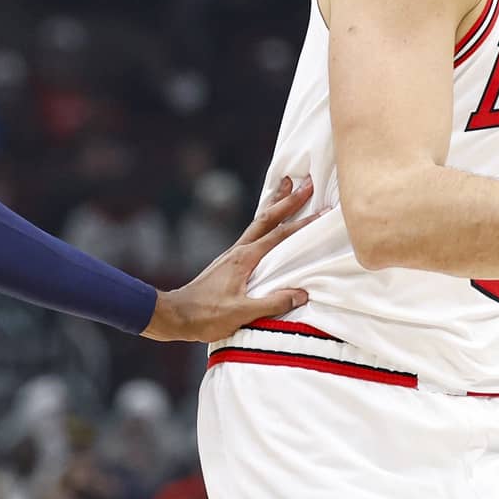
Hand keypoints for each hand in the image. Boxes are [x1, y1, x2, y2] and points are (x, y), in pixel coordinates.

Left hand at [143, 176, 317, 341]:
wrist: (176, 314)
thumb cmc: (206, 315)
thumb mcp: (242, 313)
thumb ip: (273, 302)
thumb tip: (302, 293)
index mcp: (245, 258)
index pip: (280, 236)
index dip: (302, 223)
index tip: (322, 210)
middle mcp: (239, 250)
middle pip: (268, 218)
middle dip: (288, 200)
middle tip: (307, 182)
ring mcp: (232, 254)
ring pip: (258, 223)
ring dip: (274, 205)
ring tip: (286, 186)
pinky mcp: (228, 262)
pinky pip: (252, 234)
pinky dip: (264, 222)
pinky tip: (267, 224)